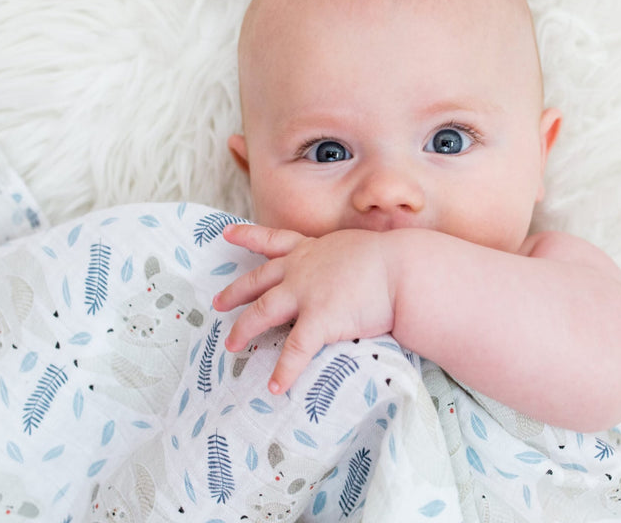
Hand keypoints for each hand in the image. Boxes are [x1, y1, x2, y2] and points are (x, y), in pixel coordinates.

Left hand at [213, 225, 395, 393]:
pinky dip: (284, 371)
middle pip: (258, 281)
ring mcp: (307, 294)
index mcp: (312, 250)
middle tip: (217, 302)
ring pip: (263, 313)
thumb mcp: (359, 250)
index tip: (227, 233)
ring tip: (231, 346)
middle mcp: (302, 269)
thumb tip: (349, 272)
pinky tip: (274, 387)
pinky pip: (295, 351)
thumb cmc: (393, 259)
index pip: (274, 239)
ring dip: (244, 330)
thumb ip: (344, 261)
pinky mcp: (319, 321)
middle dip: (235, 292)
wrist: (404, 270)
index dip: (249, 236)